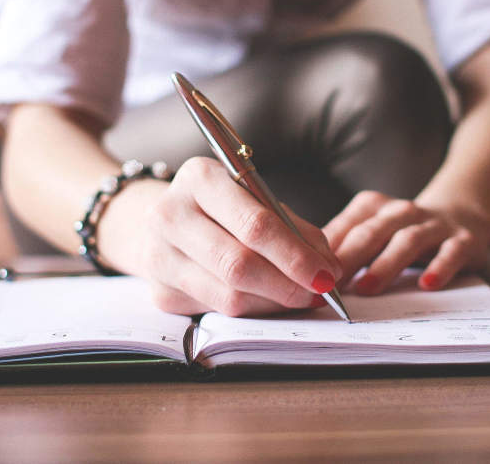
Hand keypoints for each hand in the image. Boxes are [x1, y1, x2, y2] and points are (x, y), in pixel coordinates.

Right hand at [100, 157, 342, 316]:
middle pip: (239, 265)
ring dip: (274, 303)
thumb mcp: (256, 198)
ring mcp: (159, 257)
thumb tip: (329, 269)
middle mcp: (170, 215)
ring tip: (300, 297)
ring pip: (230, 296)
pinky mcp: (160, 292)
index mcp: (200, 178)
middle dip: (288, 285)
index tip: (326, 274)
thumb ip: (293, 228)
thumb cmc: (224, 206)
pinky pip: (218, 311)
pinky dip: (253, 311)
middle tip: (318, 292)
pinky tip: (268, 300)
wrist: (168, 219)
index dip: (295, 255)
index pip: (254, 225)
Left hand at [323, 191, 489, 294]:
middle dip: (348, 258)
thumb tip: (302, 271)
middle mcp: (400, 212)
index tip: (307, 275)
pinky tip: (426, 284)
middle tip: (329, 285)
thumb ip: (344, 246)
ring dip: (385, 265)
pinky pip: (450, 253)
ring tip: (367, 288)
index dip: (325, 251)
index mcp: (372, 207)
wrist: (461, 211)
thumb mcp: (373, 231)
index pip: (345, 227)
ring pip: (406, 241)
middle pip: (371, 233)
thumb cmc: (402, 230)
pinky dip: (439, 267)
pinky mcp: (462, 240)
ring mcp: (432, 225)